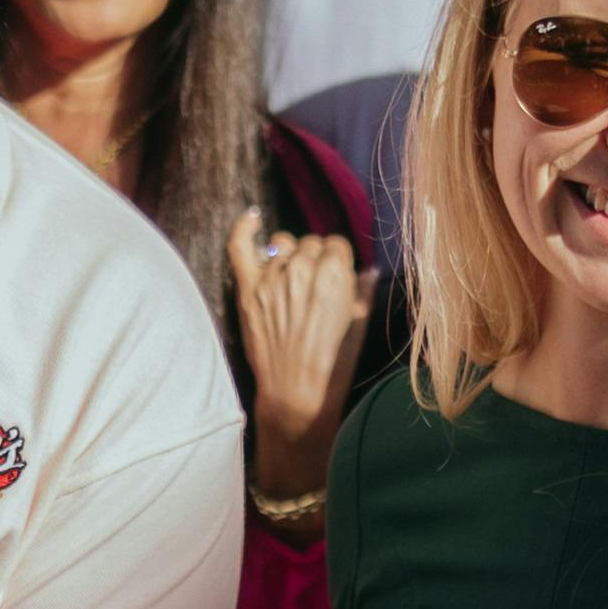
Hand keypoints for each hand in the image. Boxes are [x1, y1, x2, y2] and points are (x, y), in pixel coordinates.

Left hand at [226, 210, 367, 497]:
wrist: (296, 391)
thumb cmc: (333, 362)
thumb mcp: (359, 323)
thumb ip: (362, 290)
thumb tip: (367, 270)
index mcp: (335, 273)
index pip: (336, 244)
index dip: (337, 260)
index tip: (335, 277)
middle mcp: (302, 268)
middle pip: (311, 243)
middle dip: (315, 259)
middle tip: (314, 289)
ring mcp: (272, 276)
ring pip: (283, 244)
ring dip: (290, 256)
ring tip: (292, 282)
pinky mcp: (249, 289)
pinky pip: (240, 245)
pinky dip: (244, 228)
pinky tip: (252, 217)